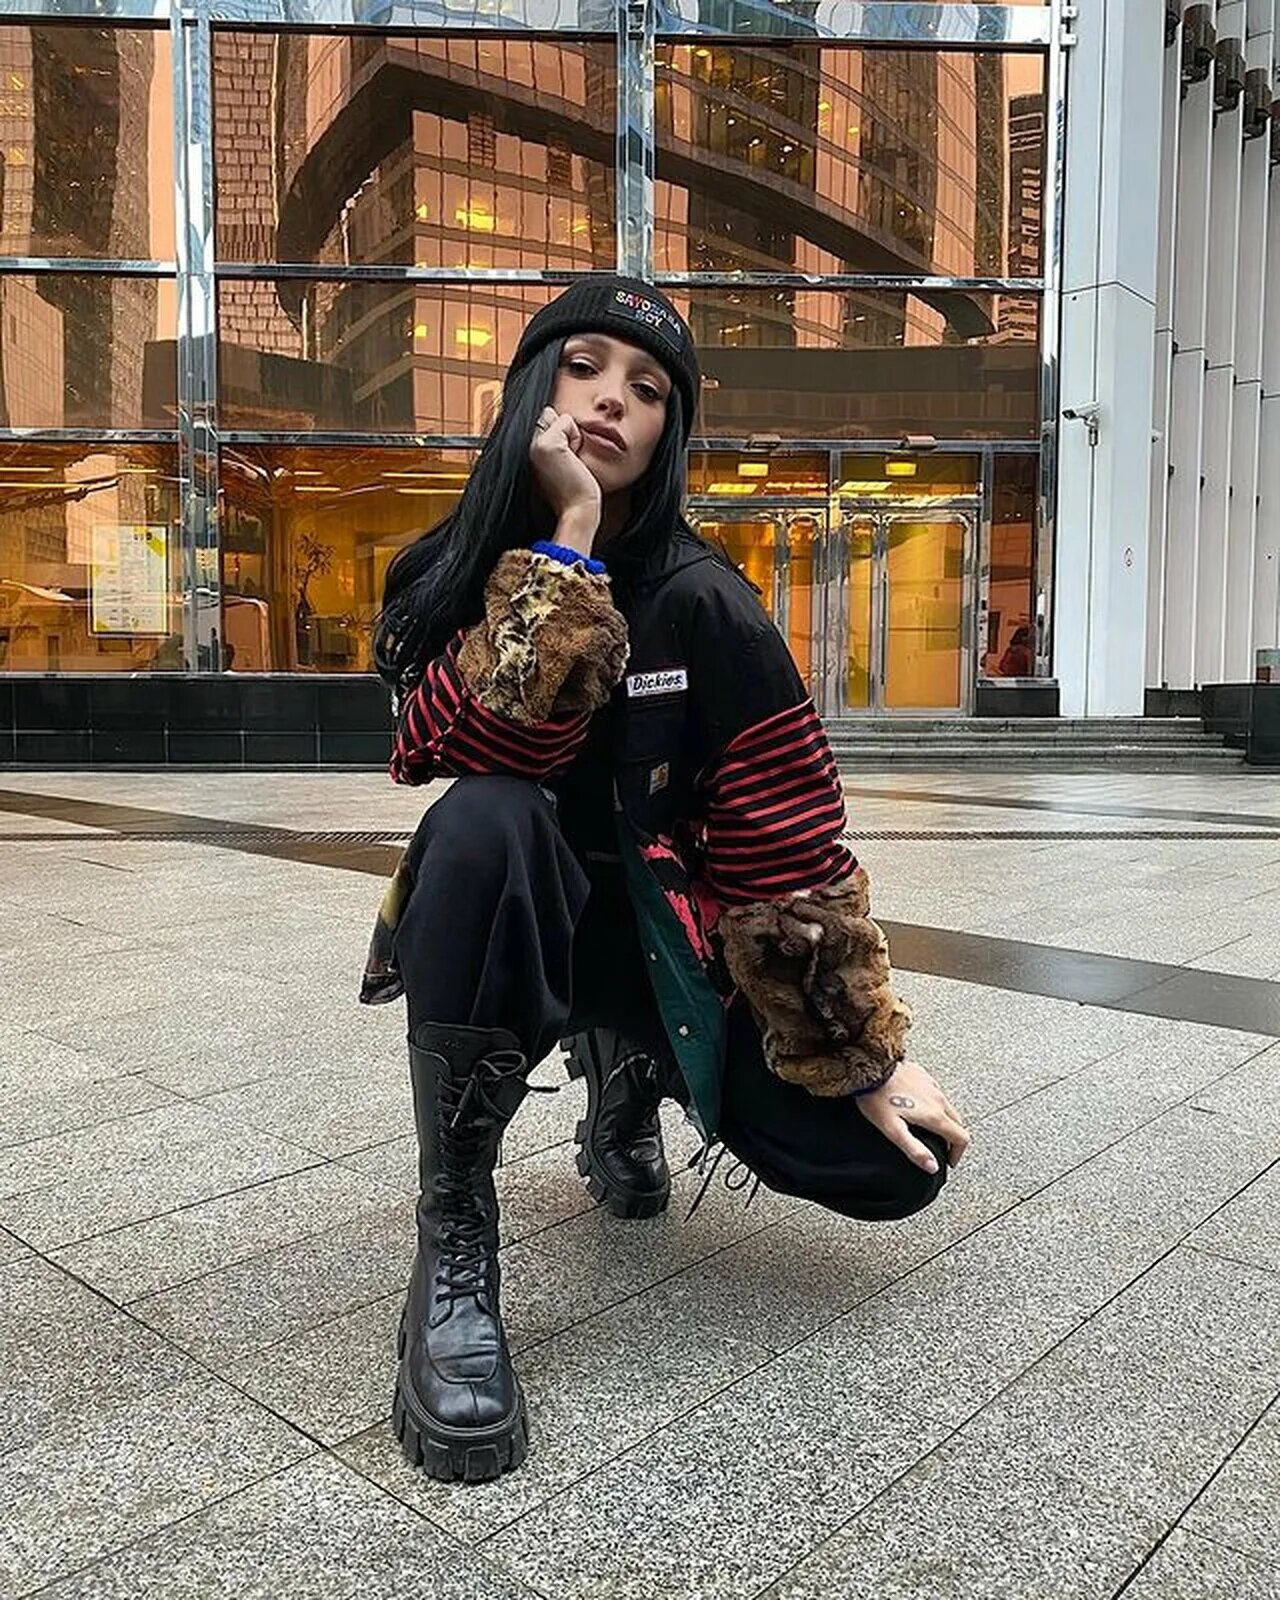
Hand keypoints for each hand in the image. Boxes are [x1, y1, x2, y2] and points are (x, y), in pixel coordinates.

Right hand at [530, 407, 600, 553]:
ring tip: (567, 462)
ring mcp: (533, 445)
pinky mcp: (547, 444)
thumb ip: (550, 438)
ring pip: (555, 417)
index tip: (560, 463)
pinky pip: (566, 421)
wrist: (576, 511)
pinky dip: (575, 438)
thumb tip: (549, 412)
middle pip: (546, 416)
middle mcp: (523, 447)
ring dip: (569, 436)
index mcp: (523, 453)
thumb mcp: (555, 462)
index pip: (540, 422)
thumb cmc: (570, 492)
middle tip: (564, 463)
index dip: (557, 436)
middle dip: (562, 434)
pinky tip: (571, 460)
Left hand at [856, 1059, 970, 1174]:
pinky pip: (936, 1093)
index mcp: (934, 1115)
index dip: (958, 1154)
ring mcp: (932, 1085)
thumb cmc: (877, 1099)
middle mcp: (938, 1099)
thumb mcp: (893, 1130)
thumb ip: (914, 1149)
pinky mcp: (923, 1075)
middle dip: (953, 1139)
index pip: (961, 1138)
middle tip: (941, 1149)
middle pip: (958, 1123)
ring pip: (948, 1107)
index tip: (948, 1161)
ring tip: (929, 1130)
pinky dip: (934, 1105)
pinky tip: (918, 1107)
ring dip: (944, 1121)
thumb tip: (932, 1167)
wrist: (869, 1067)